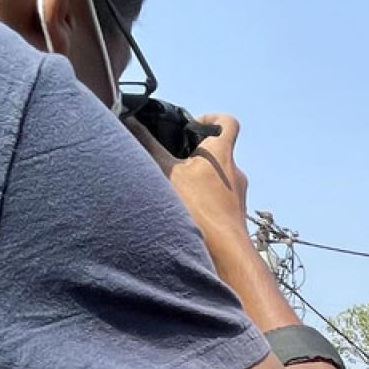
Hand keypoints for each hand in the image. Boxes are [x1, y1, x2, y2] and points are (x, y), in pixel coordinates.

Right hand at [131, 113, 249, 237]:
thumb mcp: (167, 172)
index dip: (211, 119)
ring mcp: (238, 193)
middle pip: (220, 151)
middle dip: (197, 152)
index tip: (192, 127)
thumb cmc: (199, 207)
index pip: (228, 122)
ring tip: (176, 187)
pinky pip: (220, 198)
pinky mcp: (235, 213)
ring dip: (199, 178)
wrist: (225, 250)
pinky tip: (186, 208)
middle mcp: (235, 171)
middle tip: (175, 159)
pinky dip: (205, 198)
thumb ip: (149, 146)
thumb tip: (131, 122)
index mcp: (222, 154)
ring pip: (218, 177)